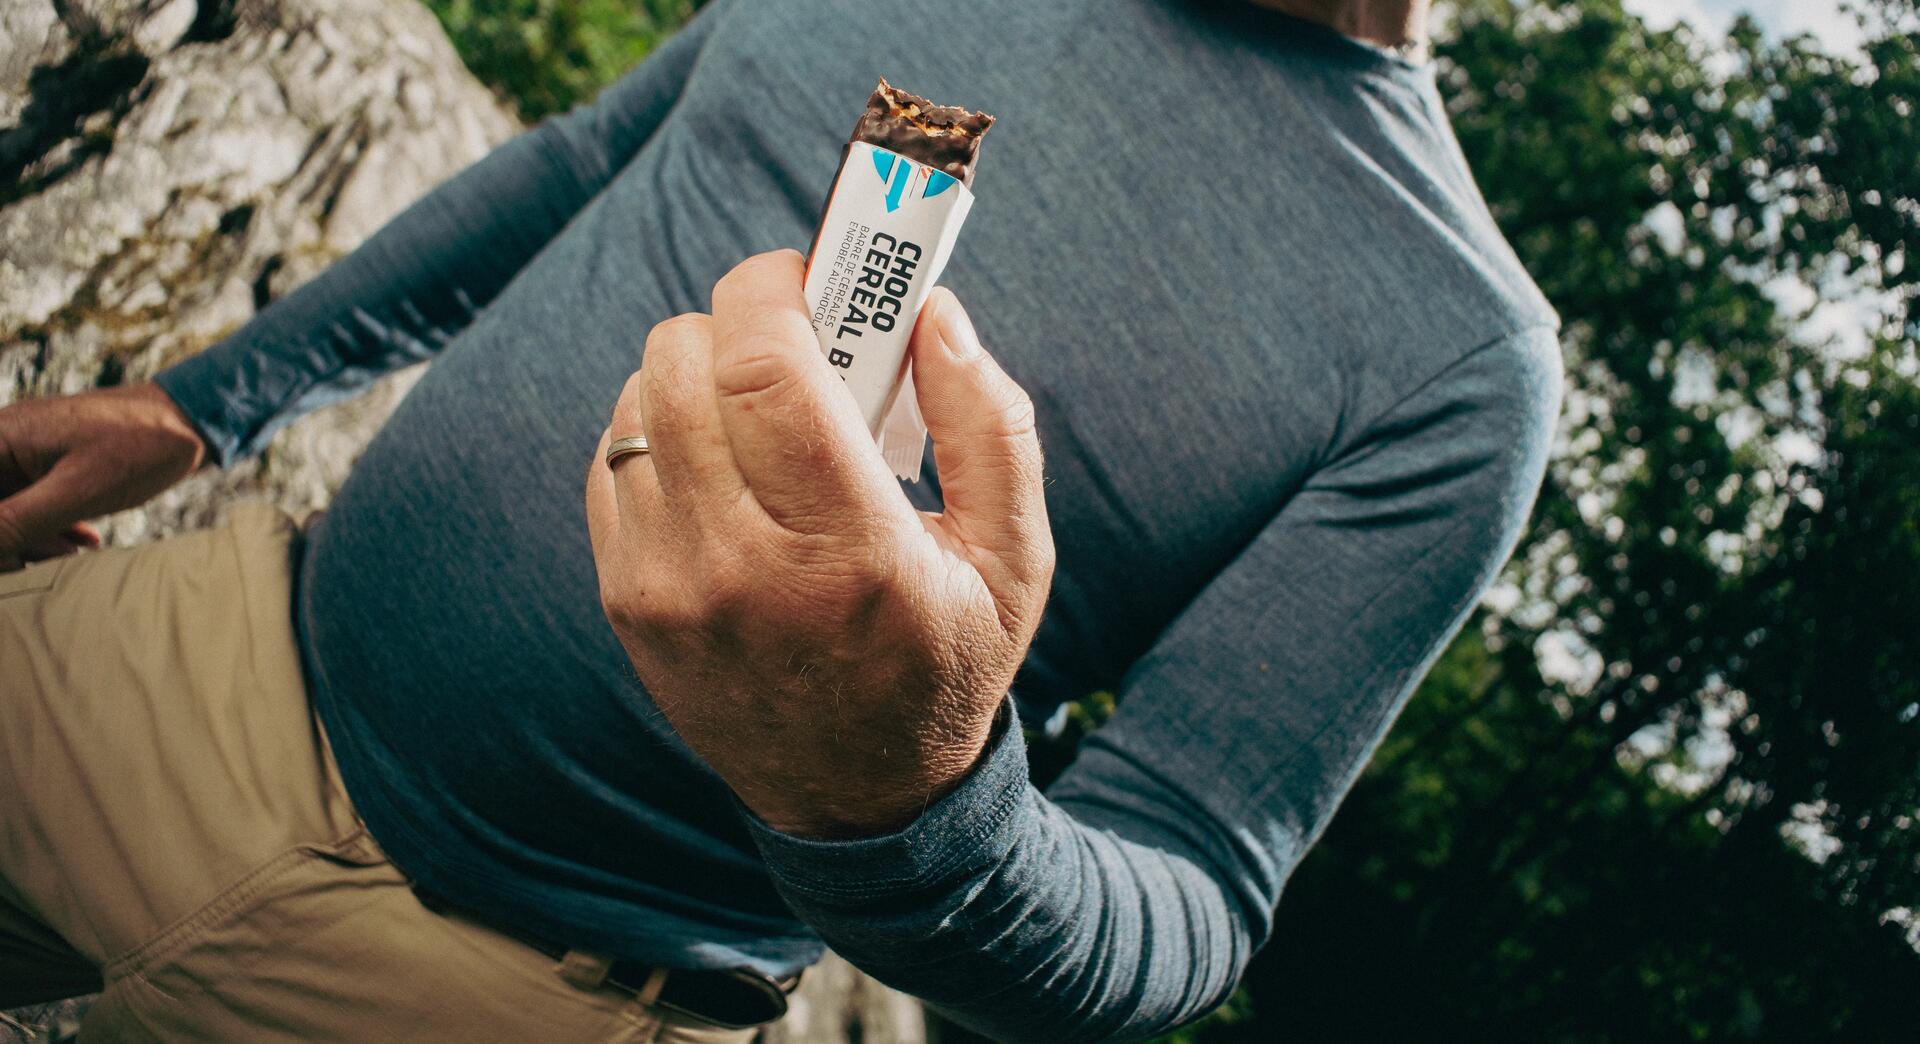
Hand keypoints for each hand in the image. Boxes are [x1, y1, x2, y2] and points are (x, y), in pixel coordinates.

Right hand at [0, 383, 206, 570]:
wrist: (190, 423)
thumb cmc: (140, 446)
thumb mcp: (79, 490)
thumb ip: (18, 521)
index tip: (13, 555)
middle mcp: (1, 445)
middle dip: (10, 540)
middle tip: (51, 556)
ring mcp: (22, 458)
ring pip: (4, 515)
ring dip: (31, 540)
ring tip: (74, 550)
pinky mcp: (45, 471)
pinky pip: (27, 509)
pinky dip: (49, 530)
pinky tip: (84, 540)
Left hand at [585, 250, 1052, 838]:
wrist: (859, 798)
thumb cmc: (946, 659)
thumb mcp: (1014, 557)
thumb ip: (989, 425)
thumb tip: (932, 313)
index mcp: (847, 551)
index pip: (763, 365)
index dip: (775, 287)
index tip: (809, 278)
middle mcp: (738, 568)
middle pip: (684, 363)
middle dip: (737, 320)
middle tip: (795, 341)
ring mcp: (665, 588)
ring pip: (640, 400)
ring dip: (698, 374)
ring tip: (762, 414)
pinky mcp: (625, 601)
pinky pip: (613, 457)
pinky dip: (662, 431)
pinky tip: (722, 466)